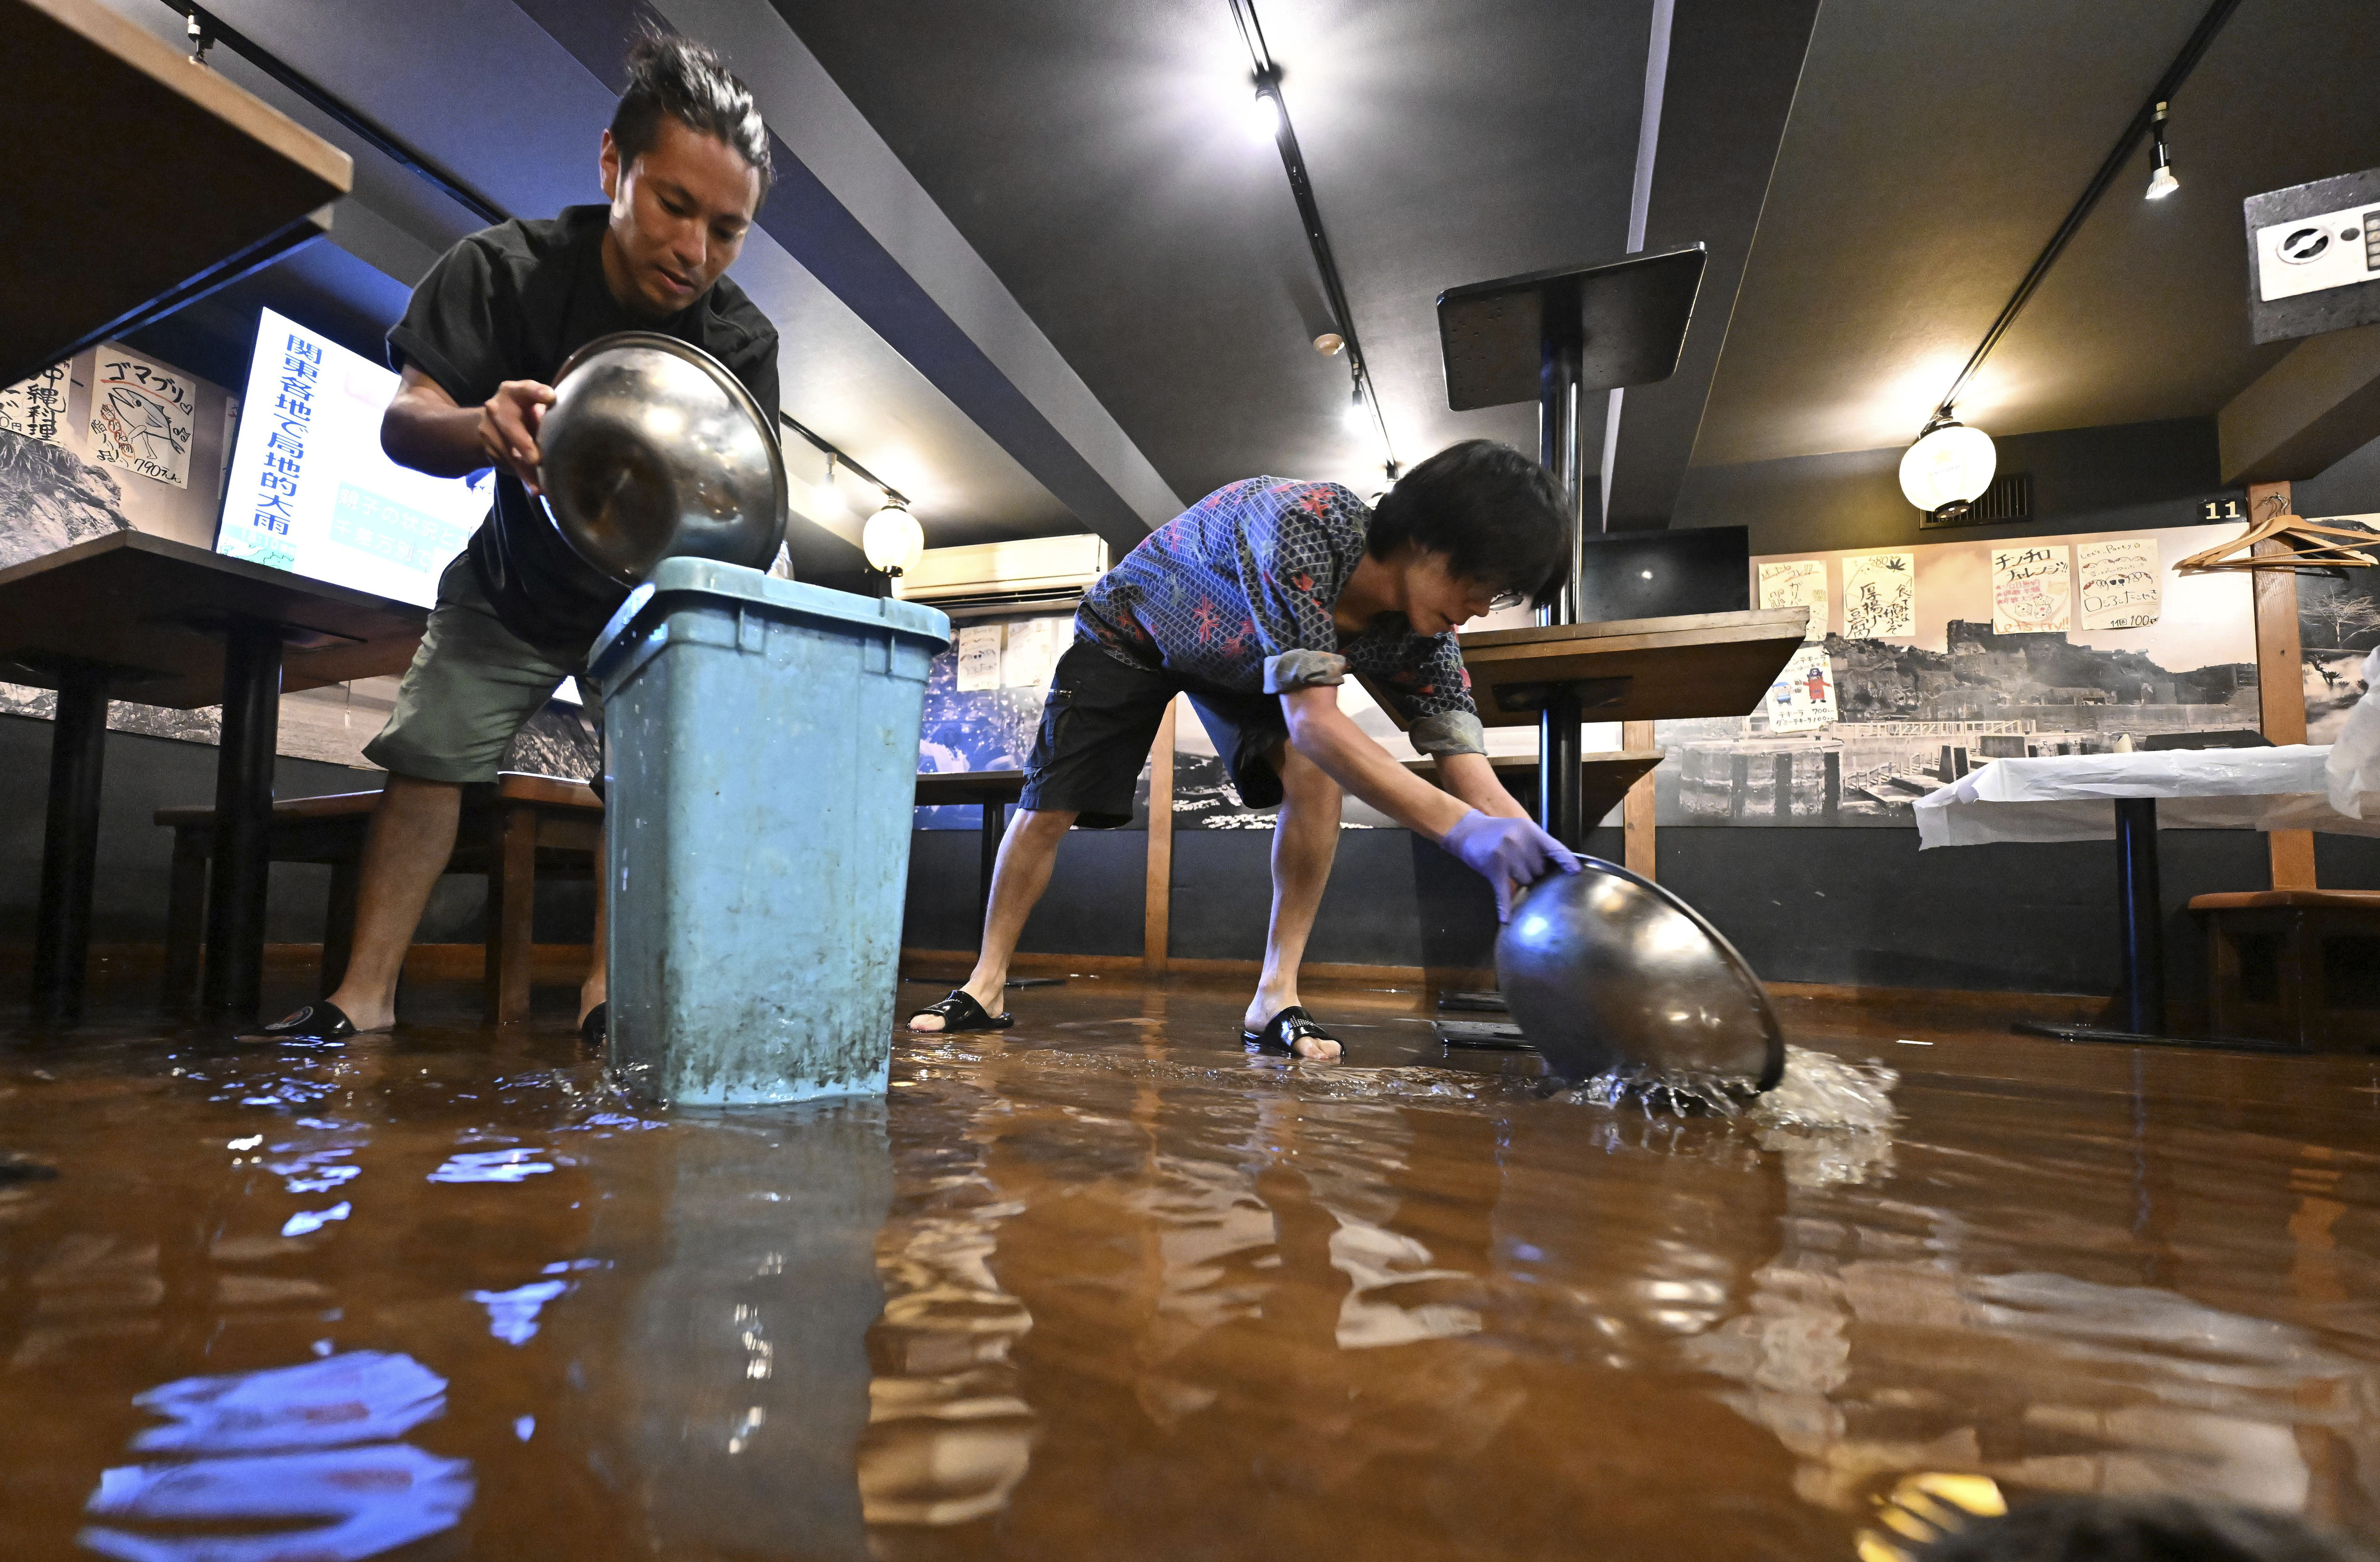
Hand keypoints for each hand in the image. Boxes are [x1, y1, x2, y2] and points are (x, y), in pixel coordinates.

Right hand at [476, 380, 556, 494]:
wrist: (495, 425)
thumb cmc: (528, 413)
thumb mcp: (537, 407)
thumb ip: (547, 413)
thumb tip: (568, 427)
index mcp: (514, 392)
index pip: (525, 389)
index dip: (536, 392)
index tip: (550, 397)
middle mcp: (497, 407)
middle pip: (509, 425)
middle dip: (523, 443)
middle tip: (536, 459)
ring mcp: (488, 429)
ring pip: (507, 452)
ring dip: (524, 470)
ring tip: (538, 486)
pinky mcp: (489, 449)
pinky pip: (507, 465)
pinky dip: (523, 477)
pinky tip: (534, 489)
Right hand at [1441, 810, 1580, 921]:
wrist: (1467, 830)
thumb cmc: (1497, 831)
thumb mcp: (1520, 830)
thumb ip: (1537, 846)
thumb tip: (1555, 867)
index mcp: (1531, 831)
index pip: (1555, 848)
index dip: (1567, 861)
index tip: (1576, 872)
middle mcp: (1520, 842)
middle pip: (1540, 870)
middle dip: (1535, 874)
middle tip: (1524, 869)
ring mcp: (1506, 855)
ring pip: (1526, 881)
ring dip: (1521, 881)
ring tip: (1511, 873)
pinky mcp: (1493, 868)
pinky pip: (1503, 891)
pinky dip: (1505, 906)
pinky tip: (1506, 919)